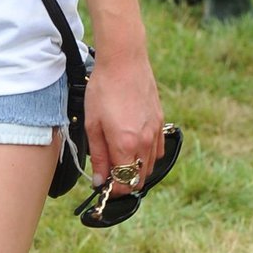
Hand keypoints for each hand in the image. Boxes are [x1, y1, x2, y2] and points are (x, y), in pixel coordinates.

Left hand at [83, 49, 164, 200]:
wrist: (124, 62)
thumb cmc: (103, 90)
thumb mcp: (92, 124)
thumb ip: (98, 156)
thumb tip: (100, 180)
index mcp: (125, 144)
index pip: (123, 183)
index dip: (112, 190)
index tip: (102, 186)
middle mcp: (144, 142)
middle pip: (139, 179)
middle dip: (124, 182)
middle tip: (108, 174)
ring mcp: (155, 132)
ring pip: (150, 166)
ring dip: (135, 170)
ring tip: (119, 160)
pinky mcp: (160, 122)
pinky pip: (158, 150)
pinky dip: (147, 156)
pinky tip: (134, 148)